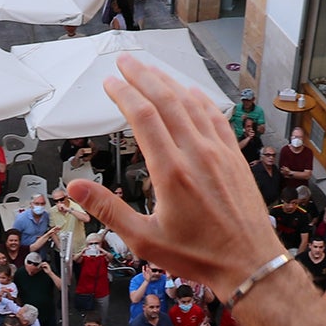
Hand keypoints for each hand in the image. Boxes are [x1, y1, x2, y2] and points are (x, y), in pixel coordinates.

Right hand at [64, 57, 280, 295]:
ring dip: (169, 82)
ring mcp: (219, 152)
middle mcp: (197, 154)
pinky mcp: (235, 157)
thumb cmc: (200, 256)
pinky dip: (199, 99)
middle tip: (125, 61)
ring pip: (191, 104)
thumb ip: (109, 210)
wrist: (249, 263)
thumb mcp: (145, 240)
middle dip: (143, 76)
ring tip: (150, 69)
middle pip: (167, 100)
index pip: (144, 118)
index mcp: (171, 172)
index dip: (124, 94)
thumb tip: (75, 190)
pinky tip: (190, 92)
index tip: (110, 81)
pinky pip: (215, 117)